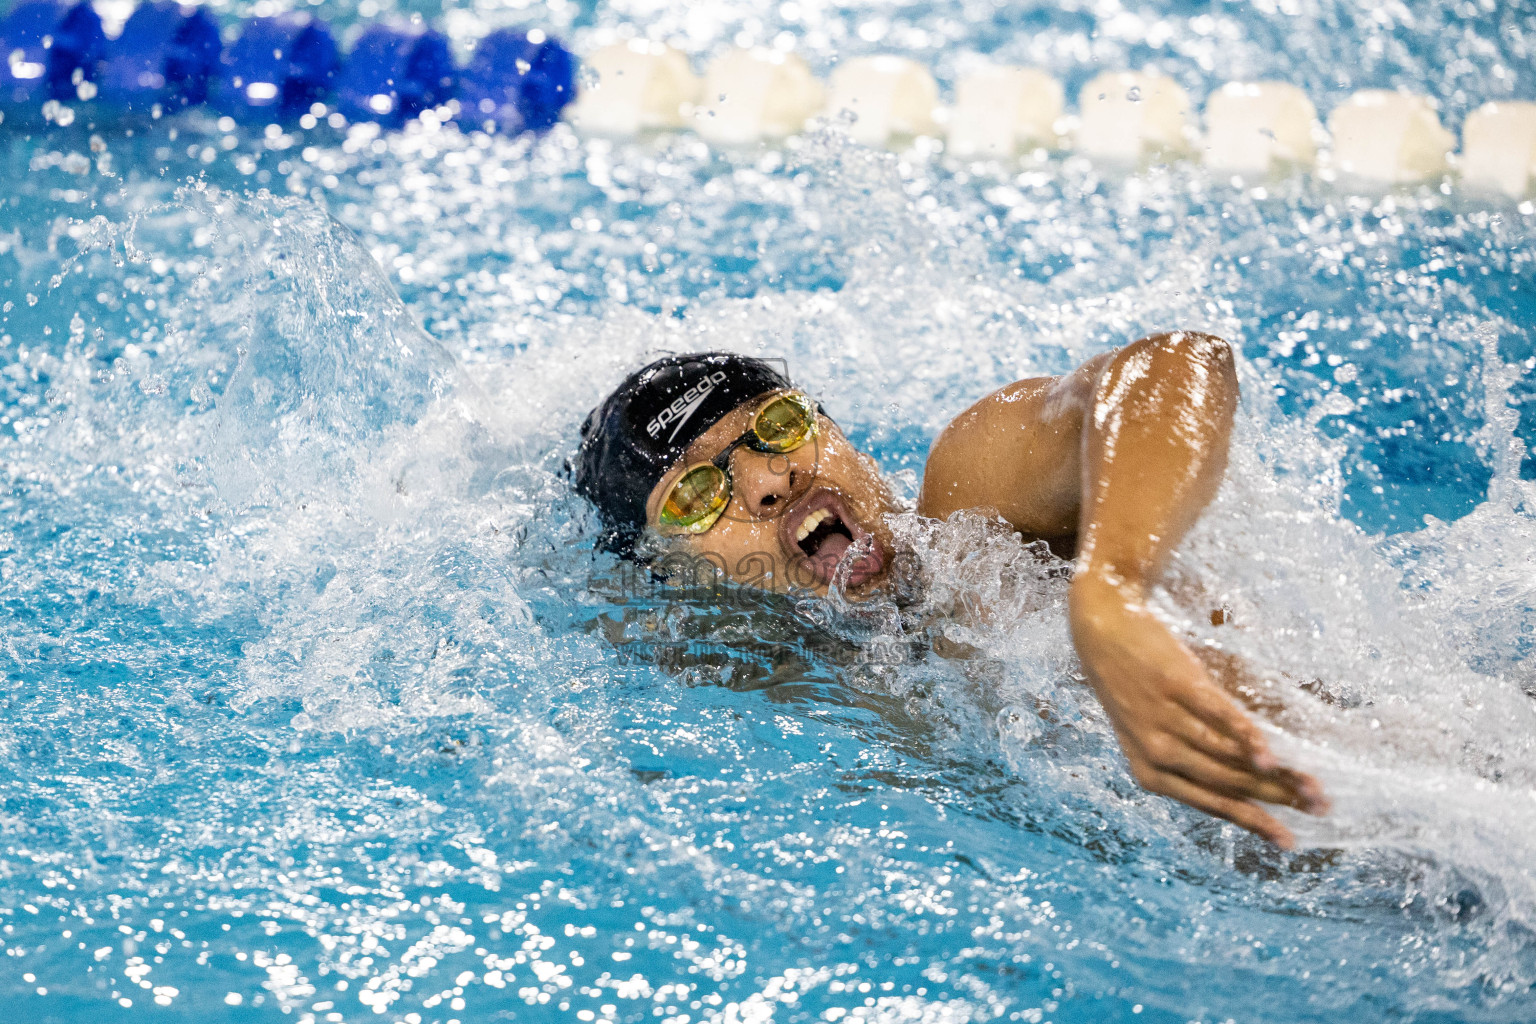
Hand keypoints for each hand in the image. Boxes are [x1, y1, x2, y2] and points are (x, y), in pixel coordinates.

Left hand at [1068, 571, 1327, 847]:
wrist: (1102, 629)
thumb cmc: (1134, 686)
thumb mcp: (1151, 732)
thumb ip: (1191, 758)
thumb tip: (1248, 780)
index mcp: (1150, 774)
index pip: (1212, 804)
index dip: (1254, 822)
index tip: (1290, 841)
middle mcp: (1156, 752)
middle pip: (1228, 784)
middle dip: (1278, 800)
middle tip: (1321, 808)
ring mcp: (1165, 720)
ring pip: (1229, 758)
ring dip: (1277, 775)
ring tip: (1314, 786)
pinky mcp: (1178, 685)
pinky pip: (1220, 718)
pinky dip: (1248, 740)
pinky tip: (1270, 758)